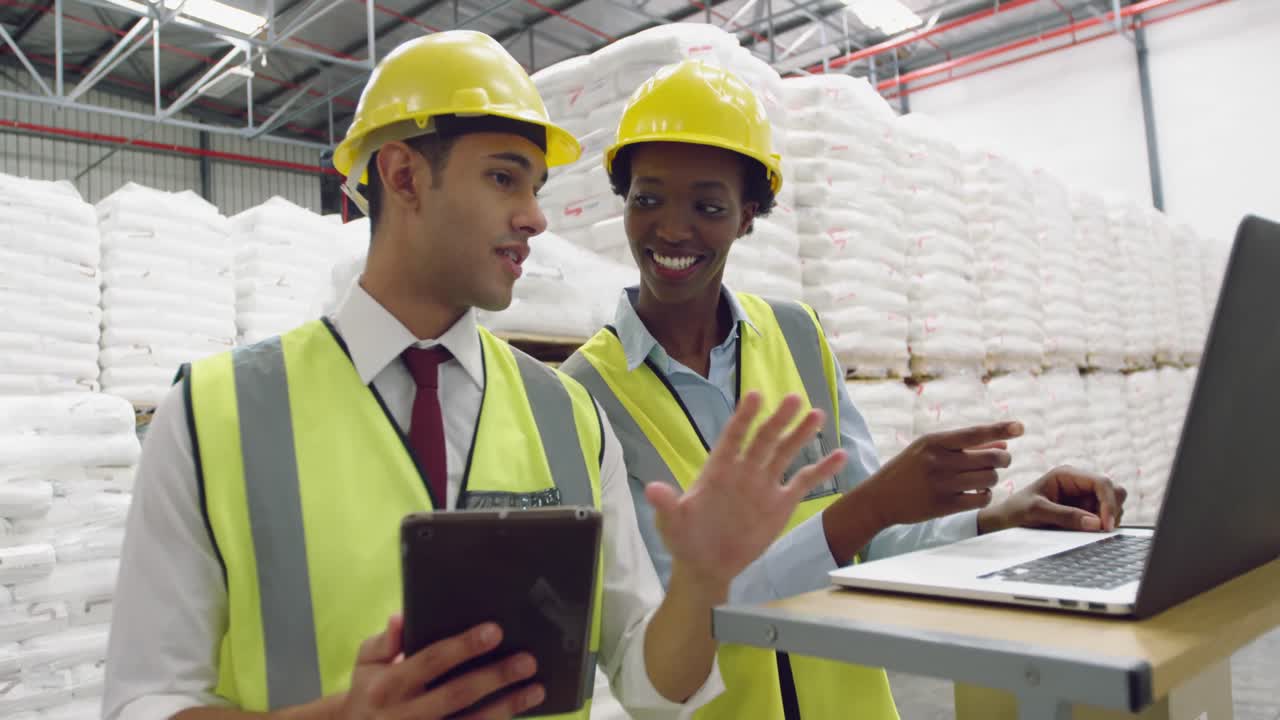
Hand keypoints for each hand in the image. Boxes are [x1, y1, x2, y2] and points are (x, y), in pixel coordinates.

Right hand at [336, 616, 544, 719]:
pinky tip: (517, 715)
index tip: (496, 631)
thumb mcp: (366, 663)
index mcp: (389, 685)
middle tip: (528, 660)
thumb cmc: (367, 691)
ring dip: (506, 707)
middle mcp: (405, 714)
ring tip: (536, 690)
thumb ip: (384, 640)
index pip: (432, 660)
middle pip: (458, 694)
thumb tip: (401, 617)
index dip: (464, 646)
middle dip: (495, 677)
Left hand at [645, 392, 848, 594]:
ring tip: (817, 414)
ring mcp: (764, 484)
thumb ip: (666, 505)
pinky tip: (840, 455)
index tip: (755, 396)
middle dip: (778, 420)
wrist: (708, 564)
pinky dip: (822, 469)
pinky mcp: (781, 503)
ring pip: (785, 453)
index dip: (744, 417)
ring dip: (801, 434)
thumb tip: (651, 489)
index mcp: (718, 469)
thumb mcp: (672, 523)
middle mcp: (744, 470)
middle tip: (793, 399)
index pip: (733, 437)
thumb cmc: (685, 538)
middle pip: (764, 440)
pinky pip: (804, 481)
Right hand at [859, 422, 1022, 528]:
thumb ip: (966, 447)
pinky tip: (979, 493)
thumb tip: (1003, 445)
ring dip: (994, 479)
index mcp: (934, 442)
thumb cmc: (908, 469)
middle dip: (1003, 460)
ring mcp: (941, 484)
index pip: (974, 433)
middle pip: (990, 459)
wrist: (880, 497)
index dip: (1000, 429)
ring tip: (985, 478)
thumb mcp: (930, 451)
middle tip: (1003, 461)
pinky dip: (986, 495)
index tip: (1020, 427)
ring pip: (989, 479)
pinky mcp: (944, 506)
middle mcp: (938, 461)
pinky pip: (982, 498)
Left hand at [978, 466, 1127, 533]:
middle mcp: (1079, 483)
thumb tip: (1096, 524)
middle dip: (1111, 510)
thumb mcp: (1036, 512)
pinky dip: (1102, 525)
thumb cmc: (1016, 511)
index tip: (1105, 525)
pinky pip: (1105, 517)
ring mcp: (1084, 497)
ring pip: (1114, 505)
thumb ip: (1065, 516)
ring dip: (1107, 519)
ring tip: (1084, 530)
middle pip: (1114, 491)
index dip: (1109, 503)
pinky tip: (1084, 531)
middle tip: (1099, 530)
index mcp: (1067, 474)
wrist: (1005, 521)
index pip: (1102, 483)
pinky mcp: (1085, 511)